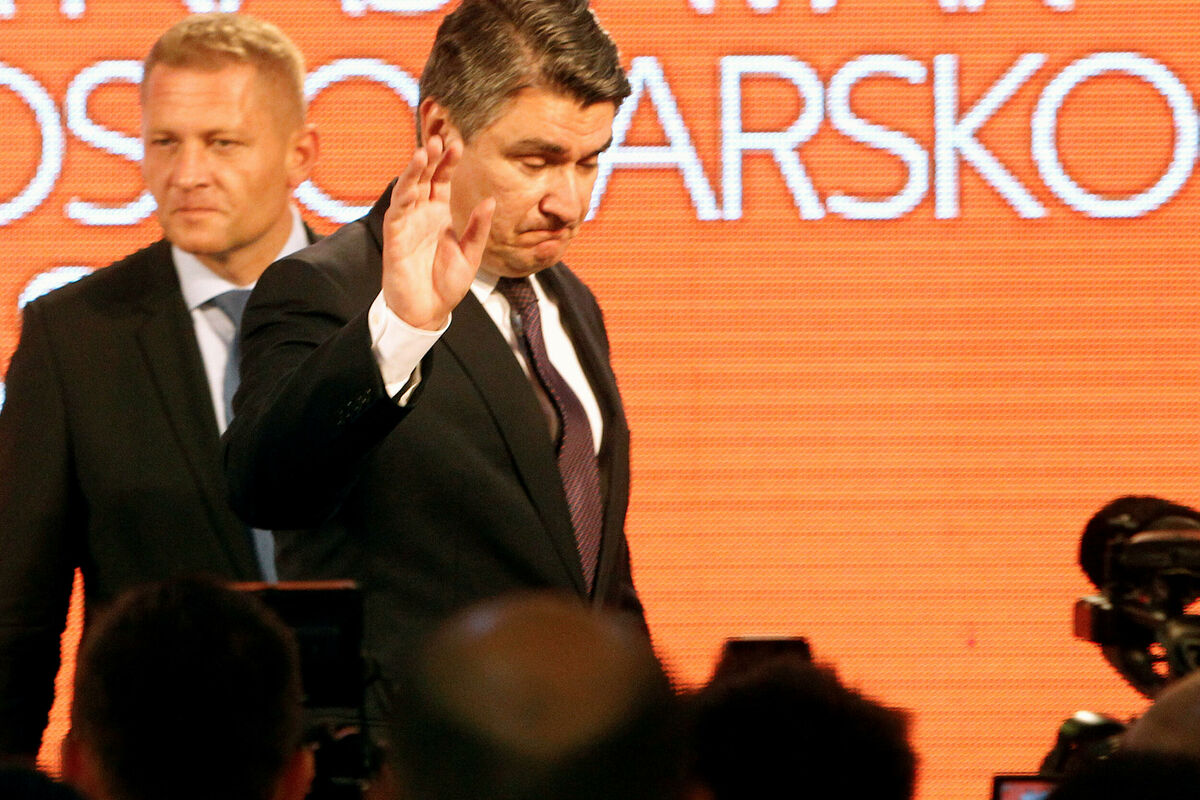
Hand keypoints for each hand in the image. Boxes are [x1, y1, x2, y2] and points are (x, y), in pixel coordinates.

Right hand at [380, 134, 494, 329]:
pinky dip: (403, 196)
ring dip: (415, 171)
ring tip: (425, 152)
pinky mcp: (395, 236)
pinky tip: (411, 184)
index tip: (458, 143)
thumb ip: (477, 228)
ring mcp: (407, 223)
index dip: (448, 162)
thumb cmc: (446, 284)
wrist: (427, 311)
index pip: (443, 180)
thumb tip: (490, 201)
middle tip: (441, 137)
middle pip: (425, 177)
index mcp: (440, 214)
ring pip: (408, 189)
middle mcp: (422, 213)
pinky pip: (397, 211)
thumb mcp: (471, 255)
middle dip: (431, 157)